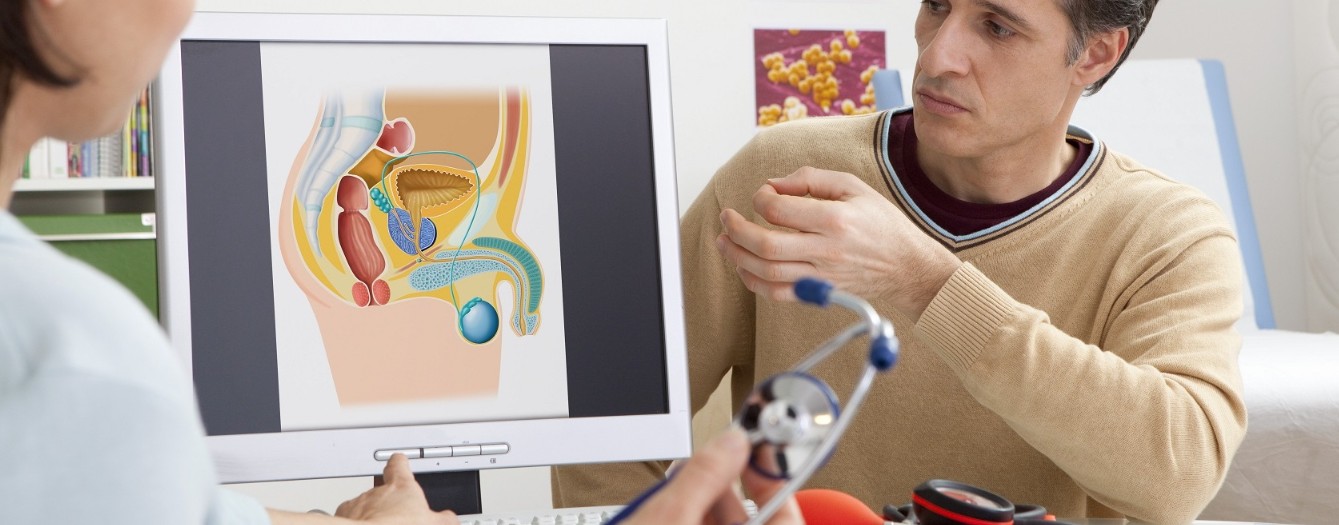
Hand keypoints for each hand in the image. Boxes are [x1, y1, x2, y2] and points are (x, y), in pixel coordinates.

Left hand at [333, 454, 458, 523]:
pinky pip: (349, 518)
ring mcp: (358, 504)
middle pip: (382, 490)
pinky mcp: (343, 517)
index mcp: (401, 486)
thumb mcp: (432, 524)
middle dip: (387, 502)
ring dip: (371, 515)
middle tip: (396, 516)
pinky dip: (355, 524)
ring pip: (365, 505)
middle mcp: (377, 491)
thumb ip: (444, 519)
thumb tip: (450, 520)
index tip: (401, 462)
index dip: (400, 463)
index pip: (399, 464)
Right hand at [624, 428, 801, 524]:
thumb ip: (704, 475)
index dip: (775, 475)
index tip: (758, 449)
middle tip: (713, 458)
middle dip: (728, 485)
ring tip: (680, 479)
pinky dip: (688, 515)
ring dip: (703, 499)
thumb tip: (732, 442)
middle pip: (751, 517)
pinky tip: (669, 501)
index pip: (788, 516)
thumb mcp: (670, 518)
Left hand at [716, 166, 960, 319]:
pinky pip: (778, 294)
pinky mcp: (820, 293)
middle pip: (767, 246)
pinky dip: (754, 282)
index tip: (763, 194)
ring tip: (725, 241)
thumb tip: (774, 184)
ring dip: (737, 257)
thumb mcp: (853, 187)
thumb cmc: (881, 223)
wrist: (908, 266)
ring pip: (767, 272)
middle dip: (737, 230)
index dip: (761, 199)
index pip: (780, 210)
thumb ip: (811, 179)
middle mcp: (827, 250)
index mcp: (836, 219)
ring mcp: (822, 276)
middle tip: (727, 217)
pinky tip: (744, 267)